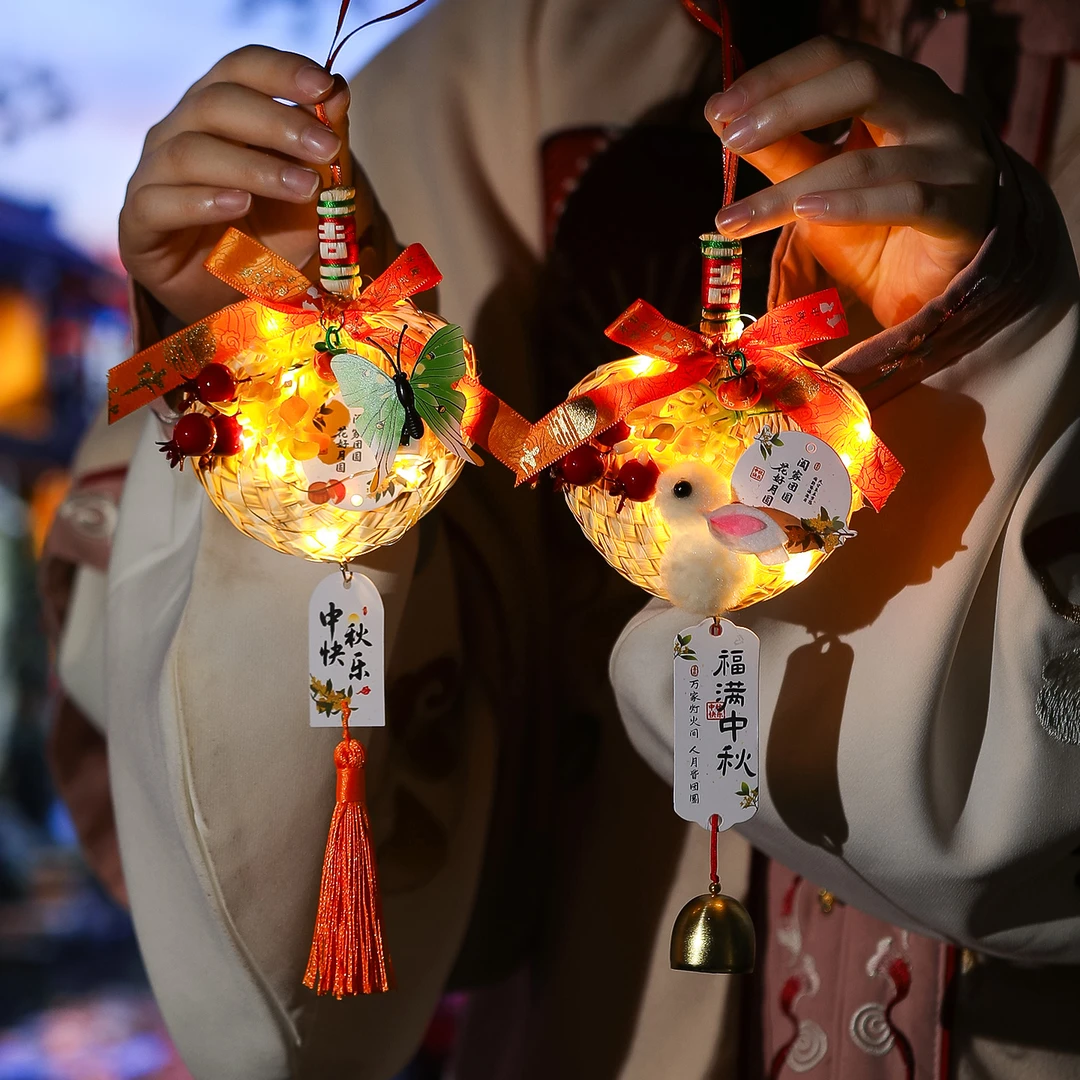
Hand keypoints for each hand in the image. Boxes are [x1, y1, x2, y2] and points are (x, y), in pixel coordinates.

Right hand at [119, 46, 370, 325]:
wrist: (235, 300)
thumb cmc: (271, 240)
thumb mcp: (311, 198)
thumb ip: (323, 148)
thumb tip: (338, 90)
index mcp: (217, 111)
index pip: (239, 68)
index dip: (280, 70)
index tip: (325, 87)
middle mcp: (178, 132)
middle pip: (216, 102)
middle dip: (277, 121)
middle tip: (326, 146)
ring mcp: (152, 175)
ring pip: (190, 152)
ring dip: (254, 167)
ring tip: (303, 187)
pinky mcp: (137, 223)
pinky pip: (159, 202)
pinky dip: (201, 201)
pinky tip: (239, 205)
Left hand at [706, 36, 996, 327]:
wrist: (929, 289)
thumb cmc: (875, 227)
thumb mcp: (816, 183)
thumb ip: (779, 150)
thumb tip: (719, 118)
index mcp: (897, 89)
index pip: (835, 57)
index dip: (775, 76)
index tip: (718, 109)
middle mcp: (933, 110)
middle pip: (863, 80)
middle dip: (787, 108)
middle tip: (732, 141)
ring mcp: (955, 159)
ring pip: (867, 160)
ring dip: (792, 190)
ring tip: (737, 217)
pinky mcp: (962, 212)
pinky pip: (906, 200)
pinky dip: (851, 207)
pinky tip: (808, 215)